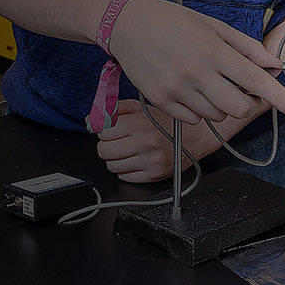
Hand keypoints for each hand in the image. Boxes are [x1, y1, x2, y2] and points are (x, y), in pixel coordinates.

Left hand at [95, 99, 224, 182]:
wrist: (195, 135)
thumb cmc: (166, 121)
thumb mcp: (140, 107)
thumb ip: (113, 110)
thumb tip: (89, 120)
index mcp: (139, 123)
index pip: (102, 132)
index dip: (105, 131)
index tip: (113, 130)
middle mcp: (145, 142)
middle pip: (103, 151)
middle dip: (109, 146)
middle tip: (121, 141)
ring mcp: (150, 160)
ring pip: (112, 166)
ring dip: (117, 159)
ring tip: (130, 150)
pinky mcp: (155, 175)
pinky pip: (125, 177)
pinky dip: (128, 170)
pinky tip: (138, 160)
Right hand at [106, 0, 284, 130]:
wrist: (127, 25)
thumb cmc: (173, 21)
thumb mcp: (214, 26)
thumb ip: (247, 48)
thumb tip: (274, 65)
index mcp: (213, 50)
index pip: (254, 80)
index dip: (279, 97)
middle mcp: (196, 73)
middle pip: (238, 107)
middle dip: (247, 103)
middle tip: (243, 90)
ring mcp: (177, 89)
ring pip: (216, 115)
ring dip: (221, 104)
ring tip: (207, 82)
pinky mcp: (161, 101)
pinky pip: (192, 119)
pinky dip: (198, 109)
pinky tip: (188, 88)